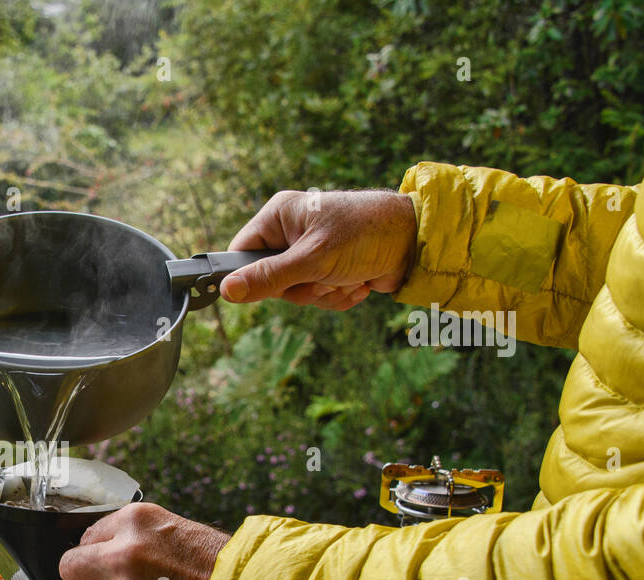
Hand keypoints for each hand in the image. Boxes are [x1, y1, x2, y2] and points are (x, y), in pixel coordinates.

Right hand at [221, 189, 416, 309]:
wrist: (416, 241)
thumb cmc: (364, 235)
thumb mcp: (312, 259)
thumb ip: (269, 277)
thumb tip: (227, 291)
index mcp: (279, 216)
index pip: (241, 252)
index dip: (250, 275)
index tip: (270, 287)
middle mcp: (291, 233)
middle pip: (269, 281)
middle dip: (300, 288)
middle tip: (323, 276)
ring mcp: (310, 253)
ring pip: (296, 294)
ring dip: (324, 294)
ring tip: (347, 276)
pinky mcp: (329, 271)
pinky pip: (318, 298)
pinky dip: (338, 297)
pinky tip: (357, 281)